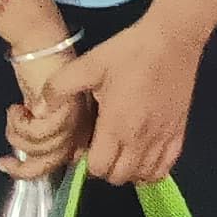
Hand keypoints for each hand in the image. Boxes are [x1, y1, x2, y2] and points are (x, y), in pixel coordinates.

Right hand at [3, 48, 82, 178]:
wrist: (39, 44)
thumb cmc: (38, 73)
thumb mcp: (37, 108)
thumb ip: (40, 130)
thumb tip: (29, 159)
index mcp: (79, 126)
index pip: (61, 160)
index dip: (34, 170)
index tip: (9, 165)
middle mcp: (82, 124)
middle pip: (54, 161)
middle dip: (25, 167)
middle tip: (3, 162)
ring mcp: (77, 117)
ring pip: (45, 149)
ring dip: (20, 137)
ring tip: (13, 116)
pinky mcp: (67, 107)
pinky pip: (40, 132)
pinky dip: (20, 125)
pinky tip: (15, 109)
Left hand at [62, 9, 207, 184]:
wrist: (173, 39)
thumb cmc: (130, 52)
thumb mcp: (88, 64)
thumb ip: (58, 87)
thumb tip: (37, 110)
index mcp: (116, 126)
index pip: (98, 168)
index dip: (87, 162)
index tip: (86, 145)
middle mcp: (140, 139)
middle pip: (119, 177)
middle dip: (105, 169)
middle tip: (102, 147)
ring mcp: (163, 138)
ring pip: (143, 177)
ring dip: (128, 171)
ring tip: (121, 151)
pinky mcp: (179, 133)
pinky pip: (165, 168)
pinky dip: (152, 169)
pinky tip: (144, 154)